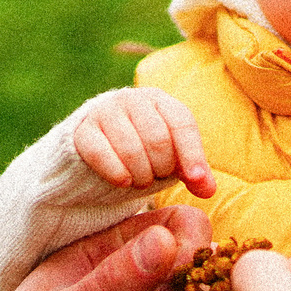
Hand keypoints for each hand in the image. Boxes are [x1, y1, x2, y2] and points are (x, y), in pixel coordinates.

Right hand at [72, 91, 215, 197]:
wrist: (98, 153)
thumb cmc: (144, 155)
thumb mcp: (172, 162)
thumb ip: (193, 174)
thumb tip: (208, 191)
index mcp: (160, 101)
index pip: (182, 123)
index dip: (191, 154)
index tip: (195, 180)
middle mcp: (132, 99)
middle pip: (157, 139)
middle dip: (161, 168)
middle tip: (156, 178)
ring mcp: (104, 112)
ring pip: (131, 148)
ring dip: (140, 174)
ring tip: (140, 181)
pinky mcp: (82, 131)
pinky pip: (100, 153)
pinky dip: (116, 172)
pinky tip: (123, 182)